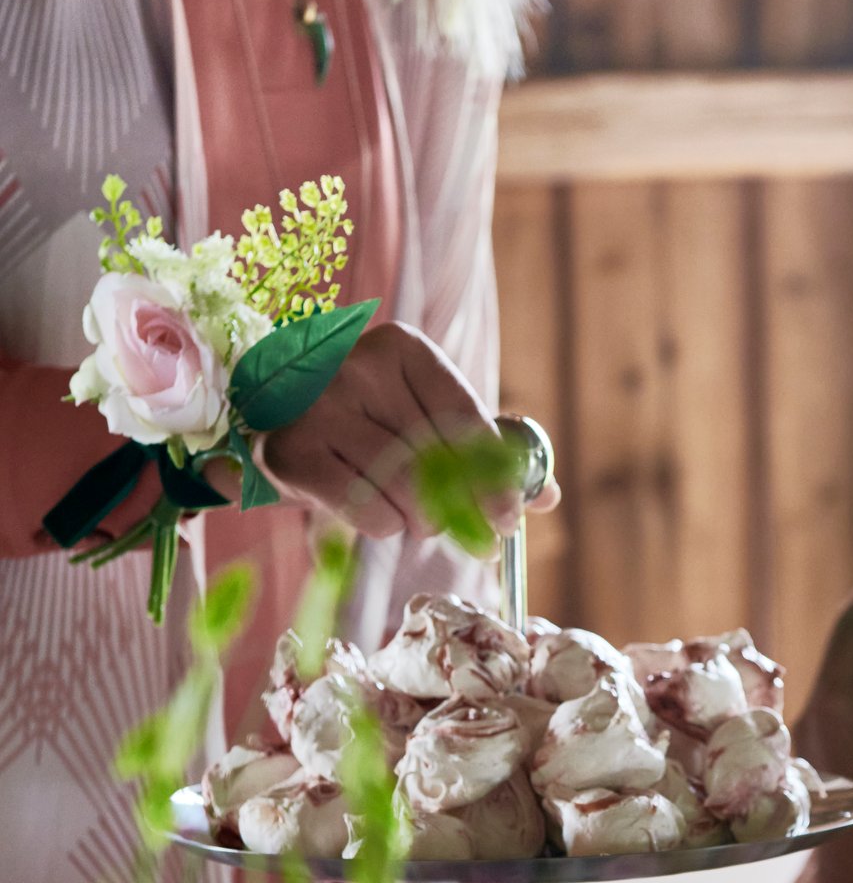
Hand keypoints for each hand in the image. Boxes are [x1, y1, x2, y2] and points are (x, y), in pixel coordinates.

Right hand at [255, 322, 558, 538]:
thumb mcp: (425, 417)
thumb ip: (487, 450)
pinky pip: (365, 510)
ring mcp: (319, 408)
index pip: (463, 416)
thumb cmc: (368, 419)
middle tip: (471, 534)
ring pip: (405, 488)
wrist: (276, 419)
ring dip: (423, 520)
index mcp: (403, 349)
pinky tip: (378, 514)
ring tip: (417, 518)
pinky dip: (384, 525)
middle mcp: (358, 367)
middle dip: (462, 508)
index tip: (509, 517)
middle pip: (437, 459)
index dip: (494, 474)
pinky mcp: (291, 452)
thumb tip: (546, 494)